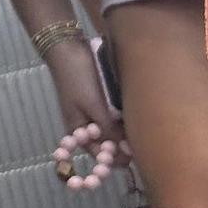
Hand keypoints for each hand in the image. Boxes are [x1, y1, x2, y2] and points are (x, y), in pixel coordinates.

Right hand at [43, 37, 127, 188]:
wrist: (69, 48)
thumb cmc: (78, 80)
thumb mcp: (94, 106)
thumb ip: (109, 129)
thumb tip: (126, 153)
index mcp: (77, 131)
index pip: (98, 155)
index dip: (116, 159)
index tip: (134, 159)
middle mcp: (86, 125)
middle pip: (106, 144)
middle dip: (121, 147)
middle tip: (138, 145)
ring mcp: (93, 111)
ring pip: (111, 131)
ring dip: (123, 133)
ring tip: (138, 131)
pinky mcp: (101, 100)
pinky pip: (113, 117)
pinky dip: (122, 120)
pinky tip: (133, 117)